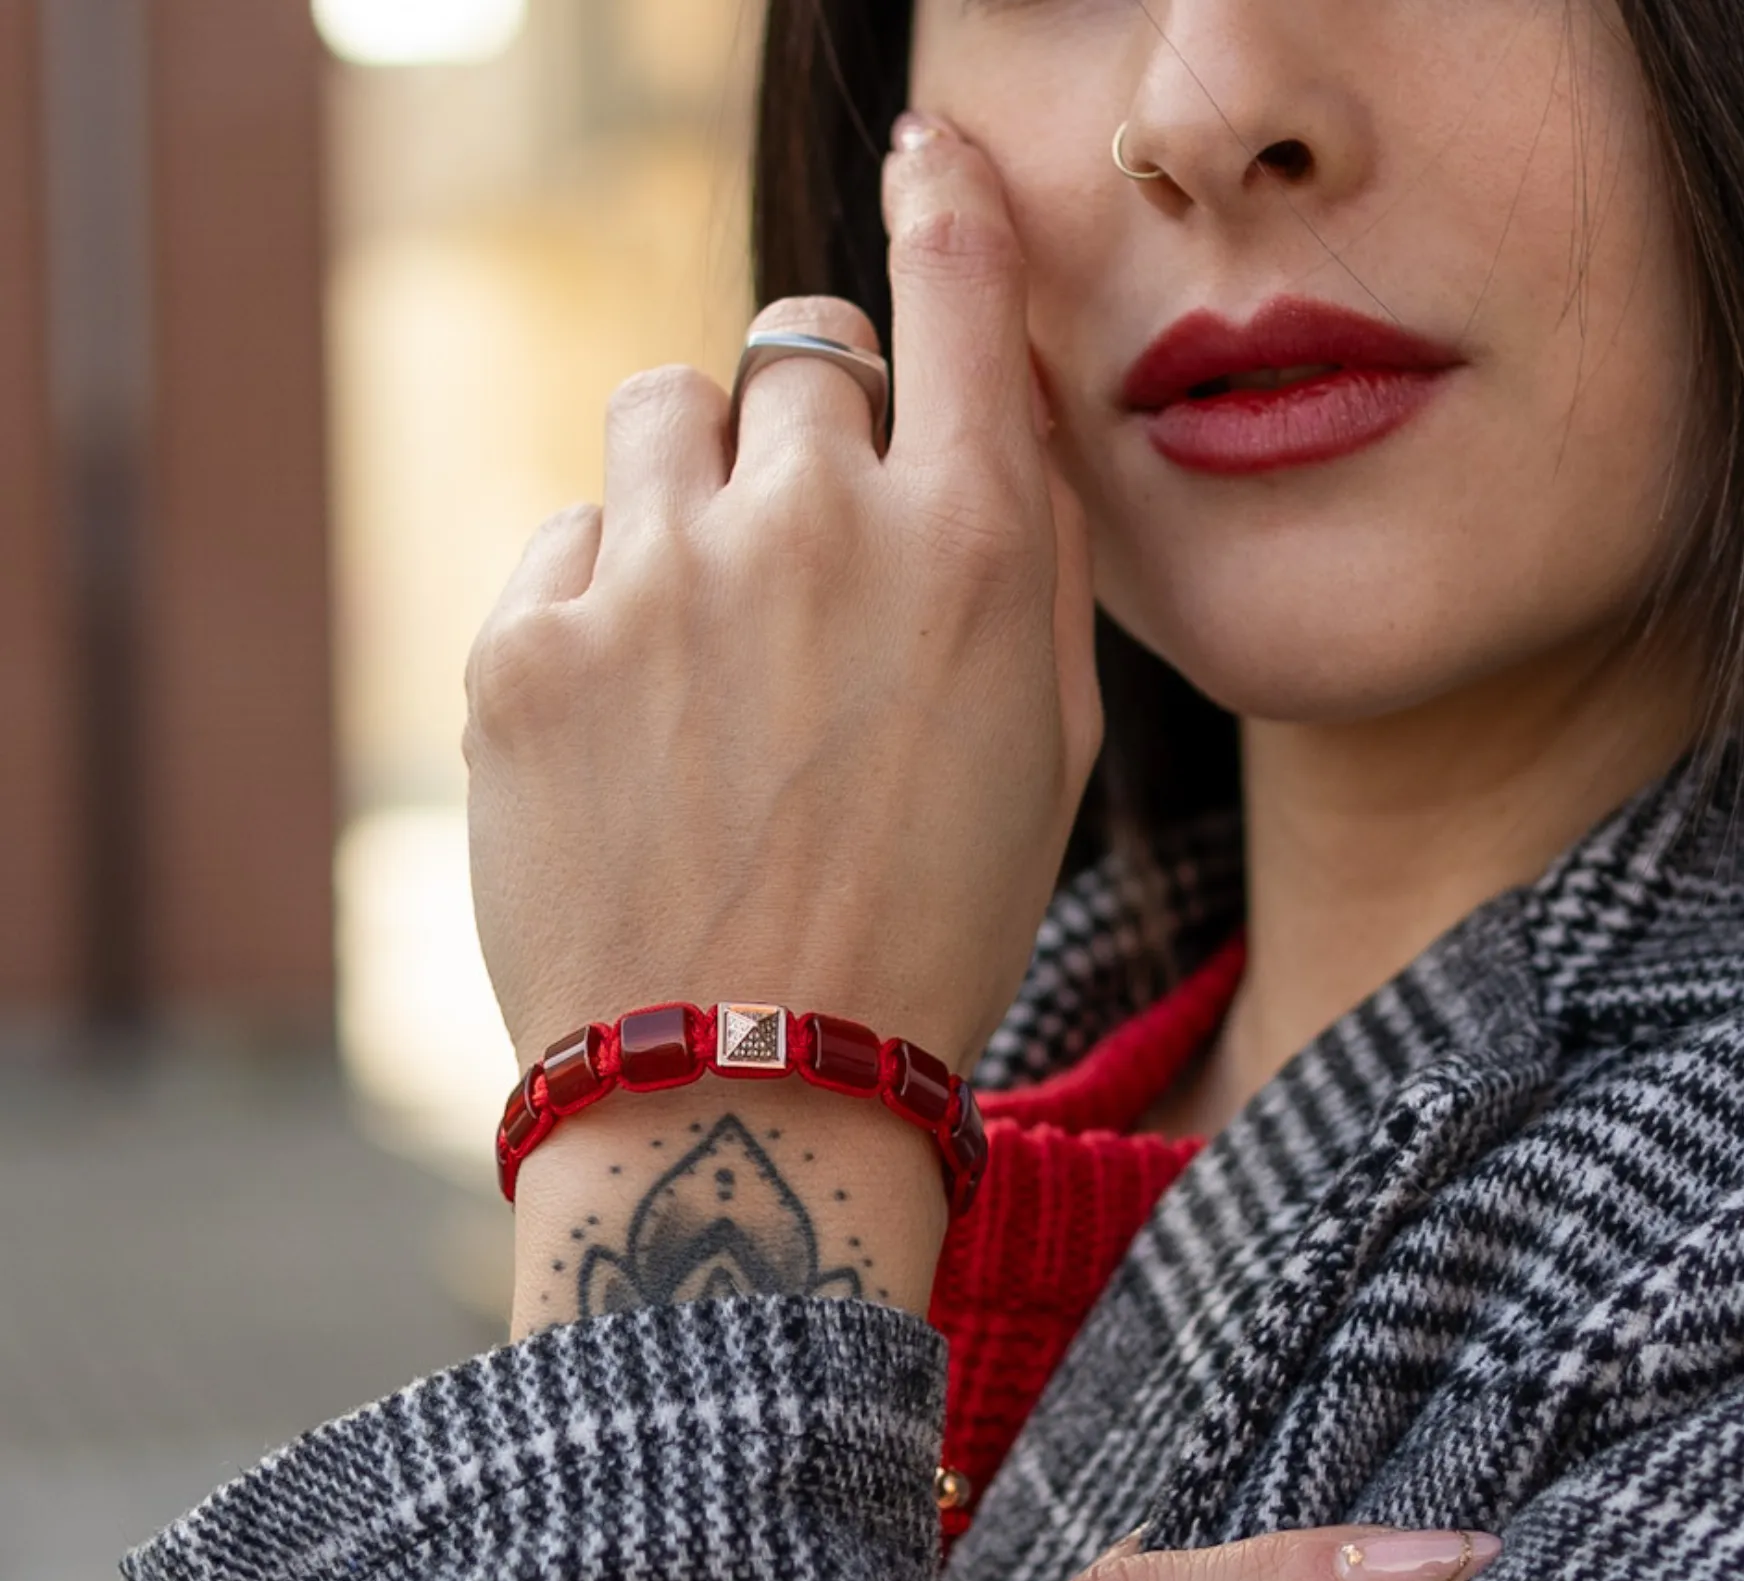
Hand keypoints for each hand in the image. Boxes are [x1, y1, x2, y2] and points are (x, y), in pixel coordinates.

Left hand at [464, 113, 1098, 1077]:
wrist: (751, 1087)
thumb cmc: (932, 928)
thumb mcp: (1050, 750)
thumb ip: (1028, 558)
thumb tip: (993, 421)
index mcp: (970, 547)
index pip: (955, 288)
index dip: (944, 205)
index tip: (925, 163)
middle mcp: (812, 526)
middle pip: (794, 354)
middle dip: (809, 432)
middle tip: (806, 564)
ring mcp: (655, 578)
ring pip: (665, 416)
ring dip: (698, 488)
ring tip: (712, 640)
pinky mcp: (526, 645)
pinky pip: (570, 538)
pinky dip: (606, 598)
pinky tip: (637, 726)